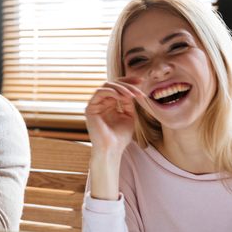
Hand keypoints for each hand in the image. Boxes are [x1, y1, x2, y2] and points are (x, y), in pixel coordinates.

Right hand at [85, 77, 147, 199]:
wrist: (112, 149)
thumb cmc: (120, 137)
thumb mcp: (129, 116)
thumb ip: (128, 103)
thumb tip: (131, 90)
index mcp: (109, 105)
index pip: (118, 88)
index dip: (129, 83)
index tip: (141, 81)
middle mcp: (101, 103)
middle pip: (112, 84)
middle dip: (127, 83)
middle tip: (139, 85)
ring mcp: (95, 104)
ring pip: (107, 86)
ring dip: (121, 88)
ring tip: (132, 94)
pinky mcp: (90, 108)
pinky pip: (100, 92)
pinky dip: (112, 91)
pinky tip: (122, 96)